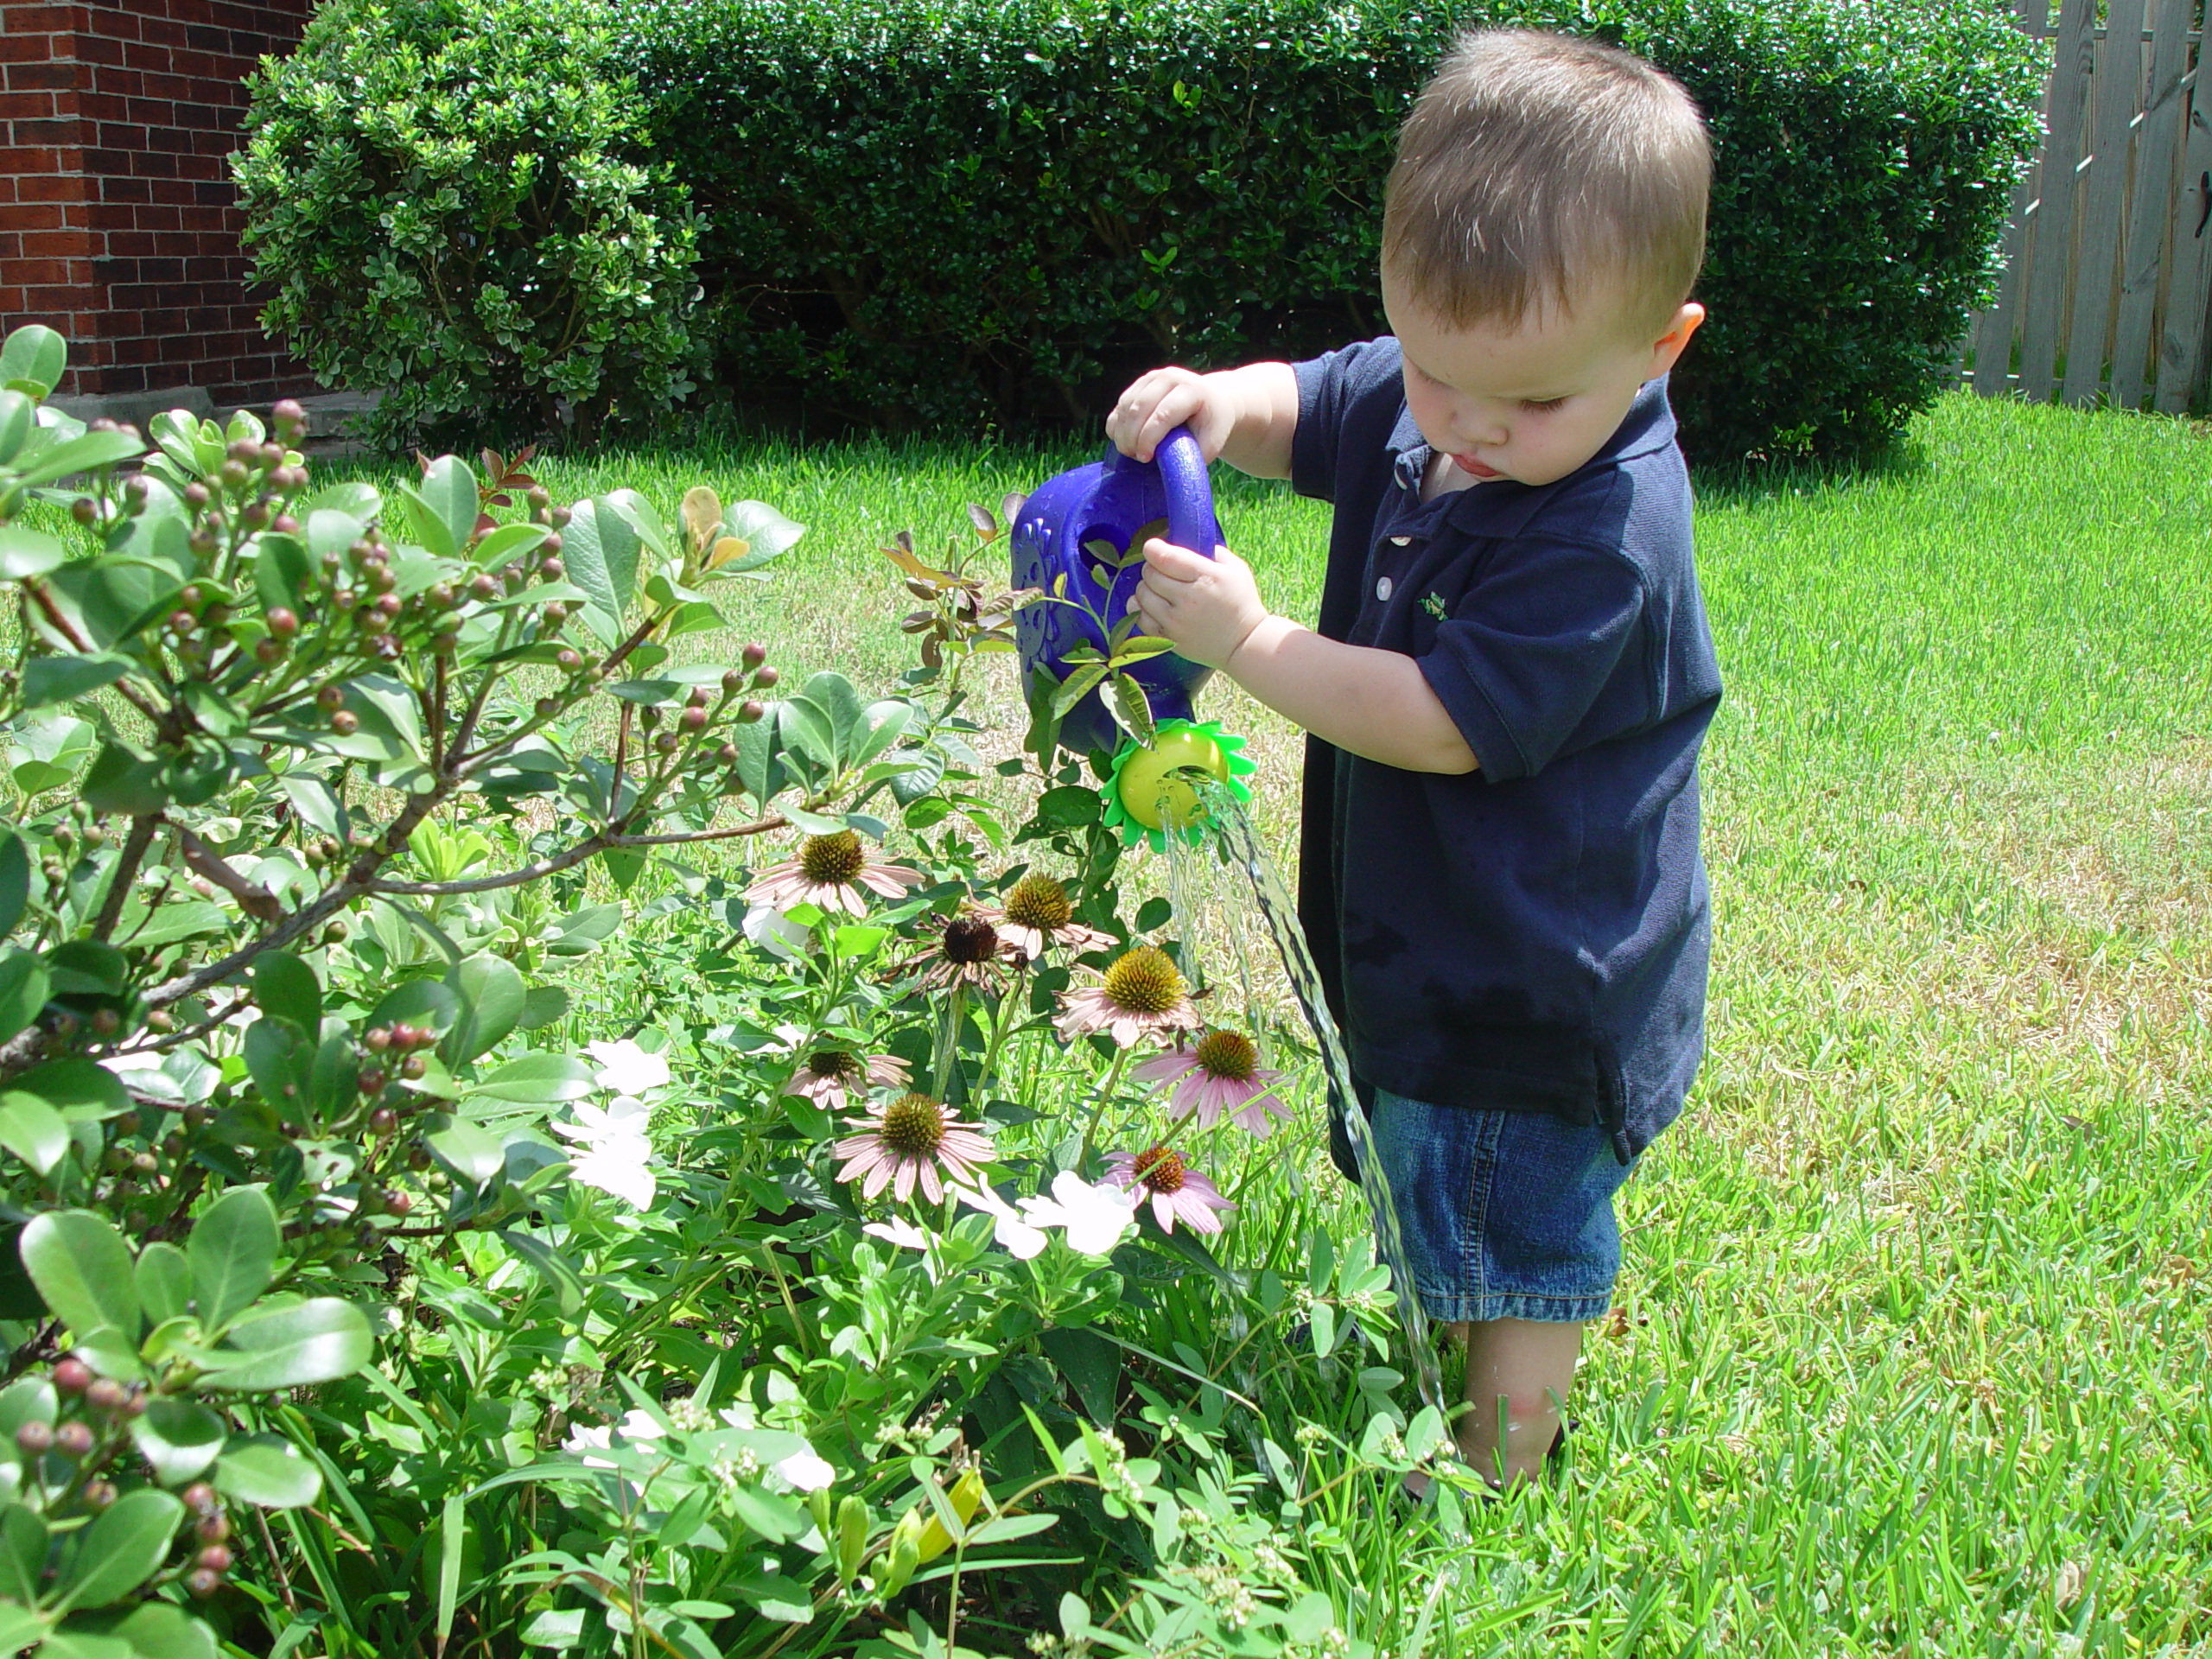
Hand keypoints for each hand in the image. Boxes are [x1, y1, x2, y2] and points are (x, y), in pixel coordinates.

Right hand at [1106, 366, 1239, 462]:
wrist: (1211, 400)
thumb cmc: (1211, 426)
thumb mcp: (1211, 443)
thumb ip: (1191, 456)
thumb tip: (1171, 474)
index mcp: (1191, 390)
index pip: (1163, 414)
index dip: (1149, 439)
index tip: (1145, 459)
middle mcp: (1169, 378)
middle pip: (1139, 408)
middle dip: (1131, 438)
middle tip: (1135, 458)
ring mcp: (1152, 378)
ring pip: (1125, 407)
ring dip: (1122, 434)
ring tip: (1130, 453)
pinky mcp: (1138, 384)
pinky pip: (1119, 408)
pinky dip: (1117, 427)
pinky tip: (1124, 442)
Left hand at [1131, 537, 1269, 670]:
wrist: (1244, 643)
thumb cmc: (1241, 601)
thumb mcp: (1236, 569)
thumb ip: (1211, 551)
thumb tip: (1185, 541)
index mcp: (1206, 577)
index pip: (1165, 557)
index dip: (1153, 548)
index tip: (1154, 547)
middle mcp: (1188, 599)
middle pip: (1150, 574)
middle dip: (1152, 567)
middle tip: (1162, 570)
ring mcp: (1176, 622)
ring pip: (1141, 595)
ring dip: (1146, 588)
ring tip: (1159, 589)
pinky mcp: (1168, 639)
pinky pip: (1140, 618)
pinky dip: (1141, 609)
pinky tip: (1152, 606)